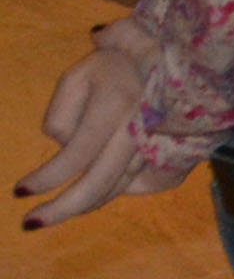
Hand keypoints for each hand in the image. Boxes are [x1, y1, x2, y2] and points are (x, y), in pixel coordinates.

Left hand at [21, 29, 180, 230]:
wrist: (168, 55)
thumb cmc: (114, 64)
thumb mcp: (76, 77)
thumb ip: (61, 114)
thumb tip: (62, 145)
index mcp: (115, 108)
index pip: (76, 156)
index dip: (46, 179)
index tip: (19, 191)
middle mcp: (138, 130)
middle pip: (100, 181)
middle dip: (63, 207)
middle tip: (31, 223)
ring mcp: (155, 142)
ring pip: (118, 186)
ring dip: (84, 206)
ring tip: (51, 216)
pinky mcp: (163, 149)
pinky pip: (133, 181)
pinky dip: (106, 195)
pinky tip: (86, 202)